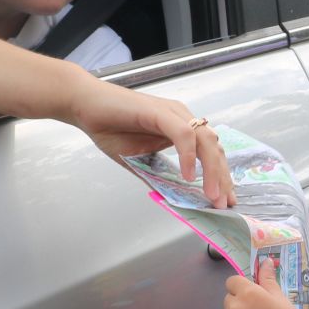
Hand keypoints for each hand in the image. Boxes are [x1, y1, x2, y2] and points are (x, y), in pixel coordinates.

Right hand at [66, 81, 234, 208]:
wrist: (84, 105)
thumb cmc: (109, 127)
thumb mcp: (138, 160)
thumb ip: (157, 175)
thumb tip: (173, 196)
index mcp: (180, 128)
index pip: (210, 152)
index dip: (220, 176)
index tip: (224, 199)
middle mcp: (182, 118)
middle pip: (214, 148)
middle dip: (222, 177)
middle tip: (224, 203)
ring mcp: (173, 113)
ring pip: (205, 141)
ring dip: (212, 170)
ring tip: (212, 194)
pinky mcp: (160, 112)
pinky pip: (183, 134)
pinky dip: (188, 156)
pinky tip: (189, 176)